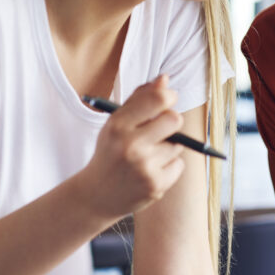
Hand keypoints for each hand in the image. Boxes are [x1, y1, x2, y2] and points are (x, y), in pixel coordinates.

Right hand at [80, 75, 186, 222]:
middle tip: (160, 128)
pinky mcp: (155, 185)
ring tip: (148, 156)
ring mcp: (144, 167)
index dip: (168, 96)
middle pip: (174, 119)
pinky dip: (169, 167)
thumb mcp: (116, 123)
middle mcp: (131, 145)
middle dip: (171, 121)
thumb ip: (140, 98)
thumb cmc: (110, 152)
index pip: (157, 99)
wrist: (96, 195)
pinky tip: (151, 171)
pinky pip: (179, 165)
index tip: (168, 98)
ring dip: (168, 147)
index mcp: (118, 125)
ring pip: (177, 145)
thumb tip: (165, 79)